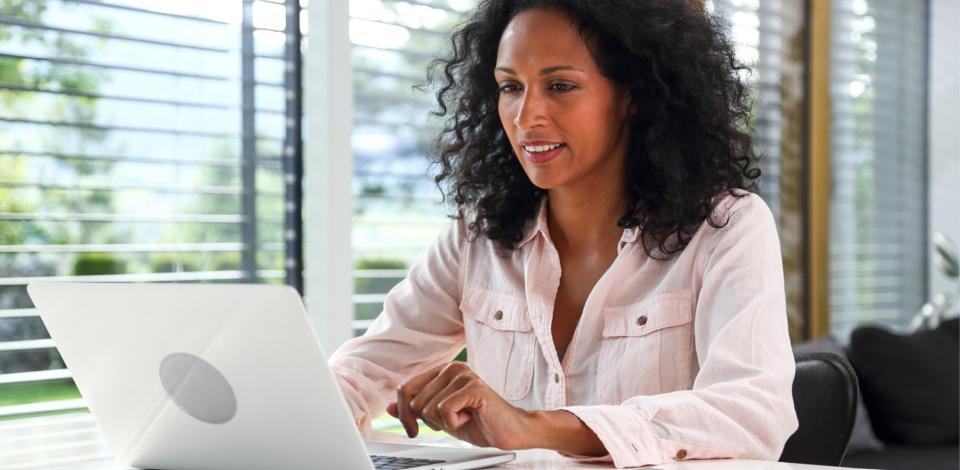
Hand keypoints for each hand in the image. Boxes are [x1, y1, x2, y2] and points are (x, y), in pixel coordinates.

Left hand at [385, 362, 534, 449]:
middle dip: (427, 421)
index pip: (406, 389)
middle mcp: (452, 368)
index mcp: (442, 371)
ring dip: (444, 422)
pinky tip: (470, 417)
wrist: (510, 431)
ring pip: (428, 407)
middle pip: (414, 401)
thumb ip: (416, 410)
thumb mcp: (440, 418)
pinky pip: (444, 410)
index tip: (412, 431)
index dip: (402, 414)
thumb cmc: (479, 422)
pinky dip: (454, 422)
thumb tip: (389, 406)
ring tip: (464, 416)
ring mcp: (463, 375)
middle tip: (451, 421)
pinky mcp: (473, 387)